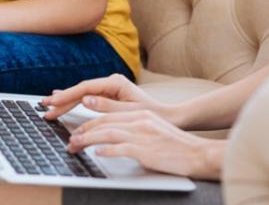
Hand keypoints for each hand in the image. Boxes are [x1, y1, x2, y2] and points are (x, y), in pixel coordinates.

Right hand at [41, 74, 183, 126]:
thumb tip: (86, 99)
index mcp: (115, 82)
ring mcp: (110, 87)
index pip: (85, 88)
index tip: (53, 102)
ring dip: (66, 100)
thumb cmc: (149, 114)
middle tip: (45, 108)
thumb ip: (106, 105)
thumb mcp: (128, 112)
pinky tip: (64, 99)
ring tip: (49, 106)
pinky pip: (88, 96)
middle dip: (62, 99)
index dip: (67, 95)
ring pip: (83, 93)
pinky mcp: (109, 93)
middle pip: (81, 90)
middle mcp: (111, 81)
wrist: (166, 116)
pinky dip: (75, 100)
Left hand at [67, 110, 223, 179]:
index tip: (78, 131)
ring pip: (108, 133)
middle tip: (71, 140)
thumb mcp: (154, 131)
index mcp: (141, 115)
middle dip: (84, 130)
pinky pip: (121, 148)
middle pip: (105, 122)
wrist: (197, 154)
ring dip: (88, 140)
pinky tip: (97, 154)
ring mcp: (143, 135)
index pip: (109, 115)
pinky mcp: (146, 150)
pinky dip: (107, 150)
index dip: (90, 122)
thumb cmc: (176, 147)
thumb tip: (113, 140)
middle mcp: (140, 121)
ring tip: (75, 146)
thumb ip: (135, 131)